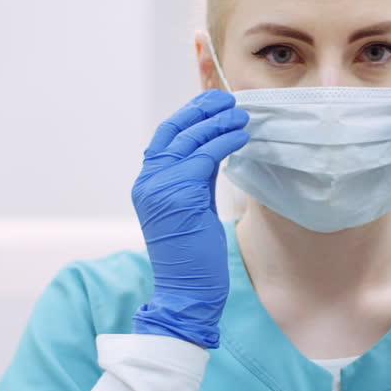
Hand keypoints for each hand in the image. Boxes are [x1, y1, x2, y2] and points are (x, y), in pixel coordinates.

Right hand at [130, 89, 249, 347]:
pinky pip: (204, 157)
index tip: (212, 102)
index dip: (188, 115)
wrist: (186, 291)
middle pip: (175, 131)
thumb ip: (196, 177)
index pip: (165, 137)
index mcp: (148, 183)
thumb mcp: (192, 206)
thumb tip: (214, 147)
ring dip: (218, 123)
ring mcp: (160, 187)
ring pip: (190, 140)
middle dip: (203, 111)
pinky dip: (224, 142)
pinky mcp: (179, 195)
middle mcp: (148, 181)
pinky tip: (242, 136)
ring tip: (242, 115)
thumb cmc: (193, 256)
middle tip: (229, 100)